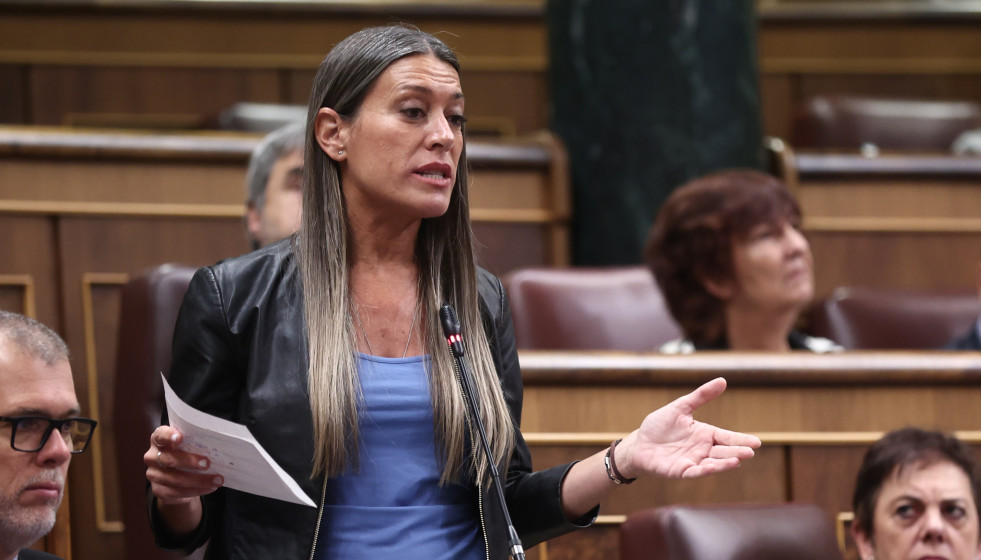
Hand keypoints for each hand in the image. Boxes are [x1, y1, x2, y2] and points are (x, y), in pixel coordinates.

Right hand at [144, 426, 221, 505]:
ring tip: (217, 480)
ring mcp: (153, 474)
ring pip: (175, 479)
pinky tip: (208, 488)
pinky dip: (195, 490)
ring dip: (199, 480)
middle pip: (169, 459)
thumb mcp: (187, 445)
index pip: (161, 435)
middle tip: (207, 464)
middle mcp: (152, 456)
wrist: (176, 478)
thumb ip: (194, 443)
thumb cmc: (185, 454)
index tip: (180, 438)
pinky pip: (177, 492)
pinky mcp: (158, 490)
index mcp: (158, 440)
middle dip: (190, 461)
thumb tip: (217, 445)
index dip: (169, 436)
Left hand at [617, 377, 760, 478]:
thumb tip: (723, 380)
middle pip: (723, 451)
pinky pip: (696, 471)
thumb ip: (701, 396)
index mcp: (704, 434)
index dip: (740, 439)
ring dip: (725, 463)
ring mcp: (693, 461)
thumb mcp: (680, 407)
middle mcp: (702, 449)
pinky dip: (706, 470)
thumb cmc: (659, 426)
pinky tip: (714, 467)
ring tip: (738, 460)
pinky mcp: (681, 471)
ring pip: (713, 463)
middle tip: (750, 451)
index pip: (726, 437)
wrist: (639, 444)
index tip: (757, 442)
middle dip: (737, 451)